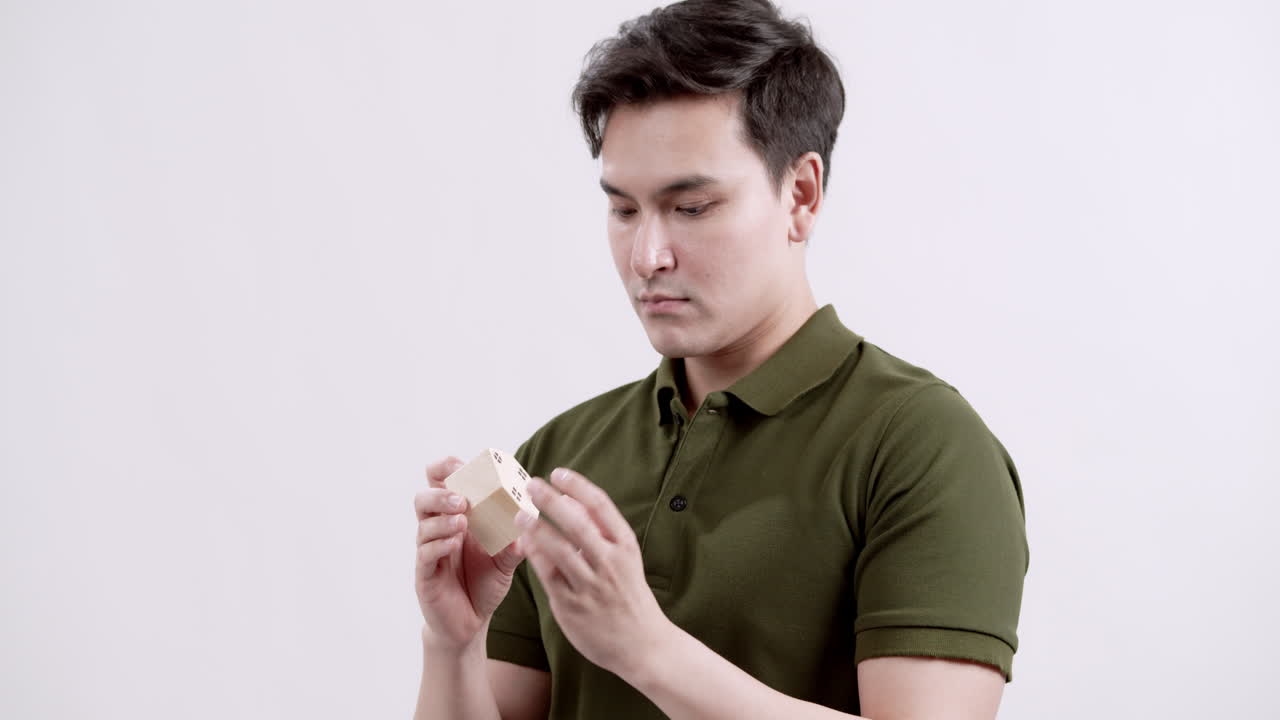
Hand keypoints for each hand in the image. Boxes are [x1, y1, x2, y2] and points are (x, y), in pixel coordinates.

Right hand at [414, 456, 526, 650]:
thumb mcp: (506, 561)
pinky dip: (439, 544)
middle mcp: (439, 531)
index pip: (442, 484)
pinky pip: (425, 553)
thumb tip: (532, 521)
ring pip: (423, 524)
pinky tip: (454, 544)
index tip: (461, 465)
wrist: (470, 625)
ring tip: (462, 520)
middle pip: (424, 498)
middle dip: (441, 492)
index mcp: (458, 519)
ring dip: (442, 517)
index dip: (447, 469)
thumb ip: (515, 542)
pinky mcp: (425, 575)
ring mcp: (429, 552)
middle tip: (463, 499)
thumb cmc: (484, 585)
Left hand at [518, 467, 671, 677]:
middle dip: (551, 500)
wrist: (644, 646)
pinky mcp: (572, 606)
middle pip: (577, 522)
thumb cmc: (629, 595)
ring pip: (558, 548)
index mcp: (625, 545)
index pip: (601, 505)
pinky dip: (535, 556)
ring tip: (519, 513)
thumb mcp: (624, 558)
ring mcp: (590, 585)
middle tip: (531, 484)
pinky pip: (548, 575)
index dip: (577, 485)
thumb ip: (599, 530)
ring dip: (536, 527)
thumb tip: (570, 497)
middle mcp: (609, 562)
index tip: (558, 472)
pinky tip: (523, 543)